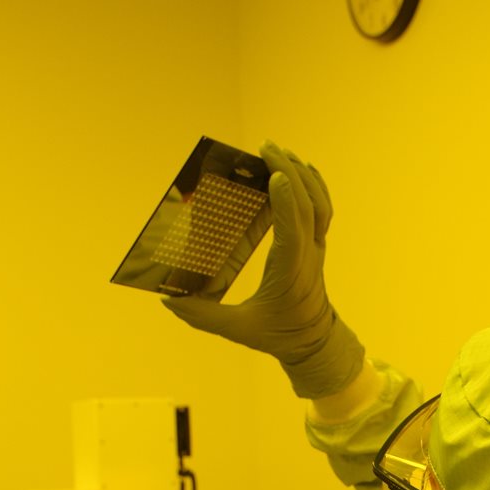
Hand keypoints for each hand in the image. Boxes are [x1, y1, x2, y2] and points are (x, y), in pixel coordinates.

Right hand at [163, 141, 364, 398]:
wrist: (314, 342)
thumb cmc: (278, 335)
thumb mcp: (240, 330)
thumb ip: (204, 317)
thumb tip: (168, 301)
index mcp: (290, 272)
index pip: (293, 232)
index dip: (287, 202)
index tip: (276, 175)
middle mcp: (308, 255)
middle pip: (308, 206)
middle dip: (289, 172)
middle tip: (265, 147)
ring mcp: (317, 247)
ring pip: (319, 203)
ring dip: (301, 173)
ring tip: (277, 149)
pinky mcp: (317, 243)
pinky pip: (322, 208)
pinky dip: (313, 183)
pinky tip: (297, 167)